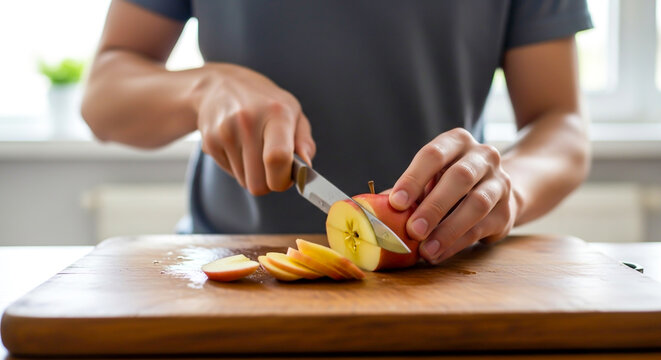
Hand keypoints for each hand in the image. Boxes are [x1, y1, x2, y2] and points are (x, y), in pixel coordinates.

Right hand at [195, 64, 315, 194]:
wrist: (219, 85)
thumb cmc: (264, 102)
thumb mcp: (293, 111)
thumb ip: (304, 141)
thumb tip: (306, 166)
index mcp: (276, 113)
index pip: (277, 158)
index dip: (283, 179)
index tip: (288, 176)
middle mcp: (248, 122)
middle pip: (258, 183)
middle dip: (269, 182)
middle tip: (272, 165)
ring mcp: (225, 132)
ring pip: (244, 182)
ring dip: (253, 174)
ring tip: (254, 149)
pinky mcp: (210, 142)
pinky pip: (231, 174)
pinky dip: (238, 166)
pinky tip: (239, 146)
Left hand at [388, 128, 517, 263]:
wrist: (496, 192)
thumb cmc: (450, 183)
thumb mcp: (431, 178)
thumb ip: (409, 191)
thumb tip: (375, 211)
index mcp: (457, 141)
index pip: (434, 154)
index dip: (414, 178)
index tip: (396, 202)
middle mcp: (483, 156)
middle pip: (460, 178)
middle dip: (433, 206)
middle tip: (412, 230)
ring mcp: (499, 182)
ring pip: (476, 204)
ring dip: (448, 230)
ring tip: (425, 250)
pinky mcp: (507, 210)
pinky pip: (481, 228)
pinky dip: (456, 243)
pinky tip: (437, 253)